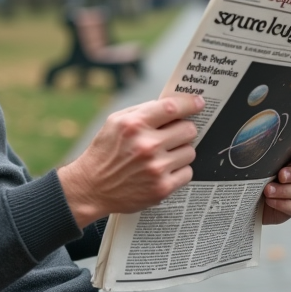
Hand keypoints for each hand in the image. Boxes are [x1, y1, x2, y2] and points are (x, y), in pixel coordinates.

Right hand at [58, 94, 203, 227]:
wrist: (91, 188)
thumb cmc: (104, 152)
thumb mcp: (115, 122)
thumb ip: (143, 111)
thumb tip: (172, 105)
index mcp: (134, 124)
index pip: (172, 107)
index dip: (190, 104)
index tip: (199, 103)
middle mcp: (147, 145)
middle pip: (188, 130)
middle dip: (183, 130)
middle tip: (173, 135)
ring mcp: (156, 168)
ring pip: (190, 151)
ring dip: (181, 151)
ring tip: (164, 155)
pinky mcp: (161, 188)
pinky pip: (187, 172)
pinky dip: (179, 171)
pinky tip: (164, 170)